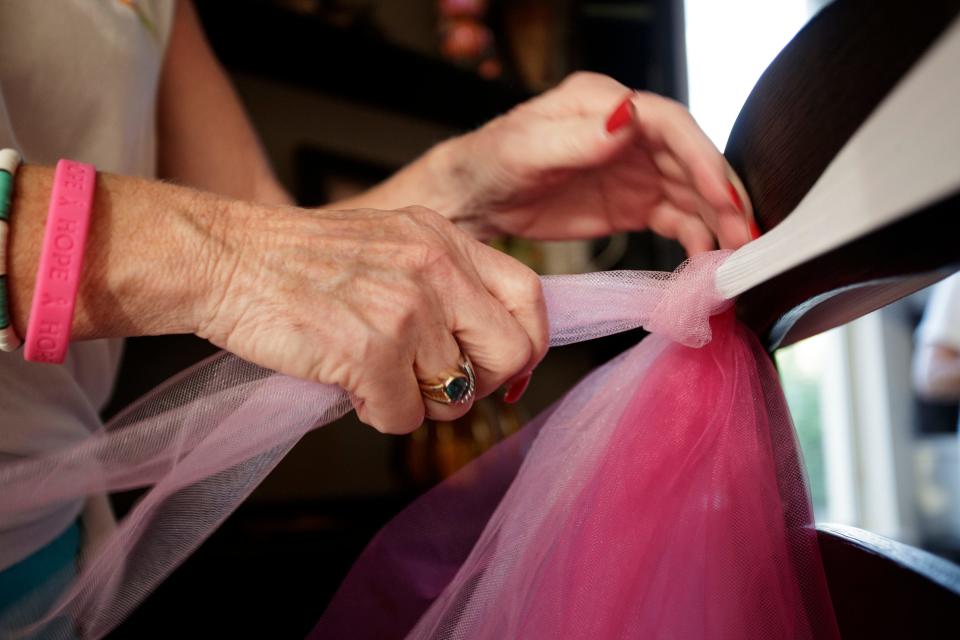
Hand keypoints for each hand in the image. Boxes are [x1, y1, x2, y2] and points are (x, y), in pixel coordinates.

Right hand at [197, 204, 547, 433]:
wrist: (228, 259)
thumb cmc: (301, 260)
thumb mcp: (393, 243)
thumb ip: (446, 281)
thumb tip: (487, 344)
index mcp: (445, 240)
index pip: (529, 297)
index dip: (527, 345)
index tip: (507, 371)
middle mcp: (436, 270)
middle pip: (509, 355)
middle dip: (478, 386)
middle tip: (435, 385)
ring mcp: (406, 311)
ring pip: (454, 398)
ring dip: (414, 400)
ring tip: (374, 373)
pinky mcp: (371, 353)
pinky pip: (403, 419)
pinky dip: (377, 414)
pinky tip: (349, 383)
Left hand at [442, 72, 752, 253]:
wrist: (476, 201)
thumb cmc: (491, 162)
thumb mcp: (525, 148)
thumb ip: (576, 137)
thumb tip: (626, 121)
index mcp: (605, 103)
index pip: (670, 124)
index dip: (701, 157)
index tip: (720, 194)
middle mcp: (630, 133)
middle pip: (691, 160)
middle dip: (721, 197)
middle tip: (744, 235)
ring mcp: (636, 170)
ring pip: (691, 193)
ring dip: (717, 222)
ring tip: (734, 257)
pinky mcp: (634, 204)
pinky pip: (676, 219)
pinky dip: (695, 239)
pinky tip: (705, 261)